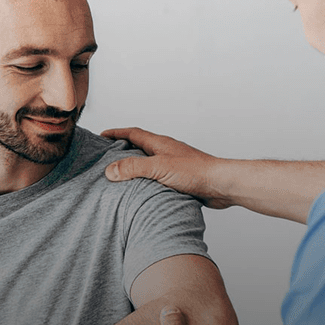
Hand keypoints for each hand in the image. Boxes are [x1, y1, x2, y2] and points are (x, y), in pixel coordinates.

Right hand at [100, 127, 233, 208]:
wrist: (221, 185)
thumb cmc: (196, 172)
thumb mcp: (159, 167)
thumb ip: (133, 168)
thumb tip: (110, 170)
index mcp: (160, 144)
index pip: (133, 133)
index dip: (116, 133)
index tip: (102, 136)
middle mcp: (166, 152)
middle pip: (140, 146)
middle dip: (123, 148)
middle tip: (107, 155)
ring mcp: (173, 165)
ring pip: (149, 162)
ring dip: (135, 166)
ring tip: (121, 175)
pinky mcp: (179, 179)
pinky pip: (157, 176)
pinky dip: (146, 180)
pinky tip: (143, 190)